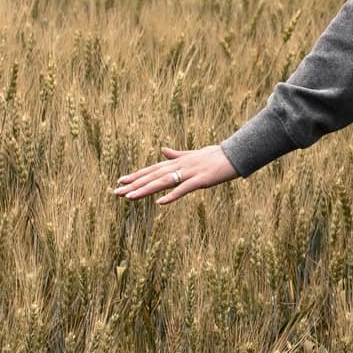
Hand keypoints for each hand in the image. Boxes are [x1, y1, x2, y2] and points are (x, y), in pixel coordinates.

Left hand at [112, 144, 237, 204]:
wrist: (235, 154)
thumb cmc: (216, 155)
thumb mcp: (194, 154)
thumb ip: (177, 154)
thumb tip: (163, 150)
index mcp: (178, 161)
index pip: (153, 169)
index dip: (136, 175)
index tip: (120, 181)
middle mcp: (180, 166)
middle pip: (153, 175)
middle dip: (134, 184)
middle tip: (116, 192)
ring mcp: (190, 172)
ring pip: (163, 182)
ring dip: (145, 190)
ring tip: (130, 197)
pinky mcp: (201, 180)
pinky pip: (183, 188)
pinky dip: (172, 195)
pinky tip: (160, 202)